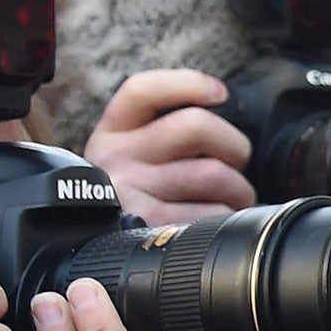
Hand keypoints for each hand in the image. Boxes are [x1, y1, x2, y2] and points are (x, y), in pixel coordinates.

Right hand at [84, 69, 254, 224]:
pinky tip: (221, 217)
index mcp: (114, 131)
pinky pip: (212, 212)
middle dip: (234, 145)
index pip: (143, 91)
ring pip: (212, 173)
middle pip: (196, 127)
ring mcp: (131, 192)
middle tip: (237, 162)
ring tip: (236, 196)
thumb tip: (222, 113)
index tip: (219, 93)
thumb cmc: (132, 193)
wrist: (90, 246)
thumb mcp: (131, 153)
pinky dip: (229, 215)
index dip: (188, 84)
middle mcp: (117, 157)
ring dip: (240, 187)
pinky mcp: (149, 225)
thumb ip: (168, 132)